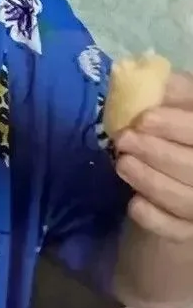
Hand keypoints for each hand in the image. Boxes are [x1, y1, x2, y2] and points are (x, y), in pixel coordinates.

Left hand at [115, 71, 192, 241]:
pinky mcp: (191, 230)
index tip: (144, 119)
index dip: (176, 126)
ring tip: (122, 163)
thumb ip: (179, 91)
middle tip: (124, 140)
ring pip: (185, 200)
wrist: (181, 165)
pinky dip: (154, 218)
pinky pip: (176, 230)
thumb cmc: (184, 128)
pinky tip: (133, 203)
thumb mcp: (186, 104)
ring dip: (150, 181)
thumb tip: (152, 76)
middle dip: (156, 153)